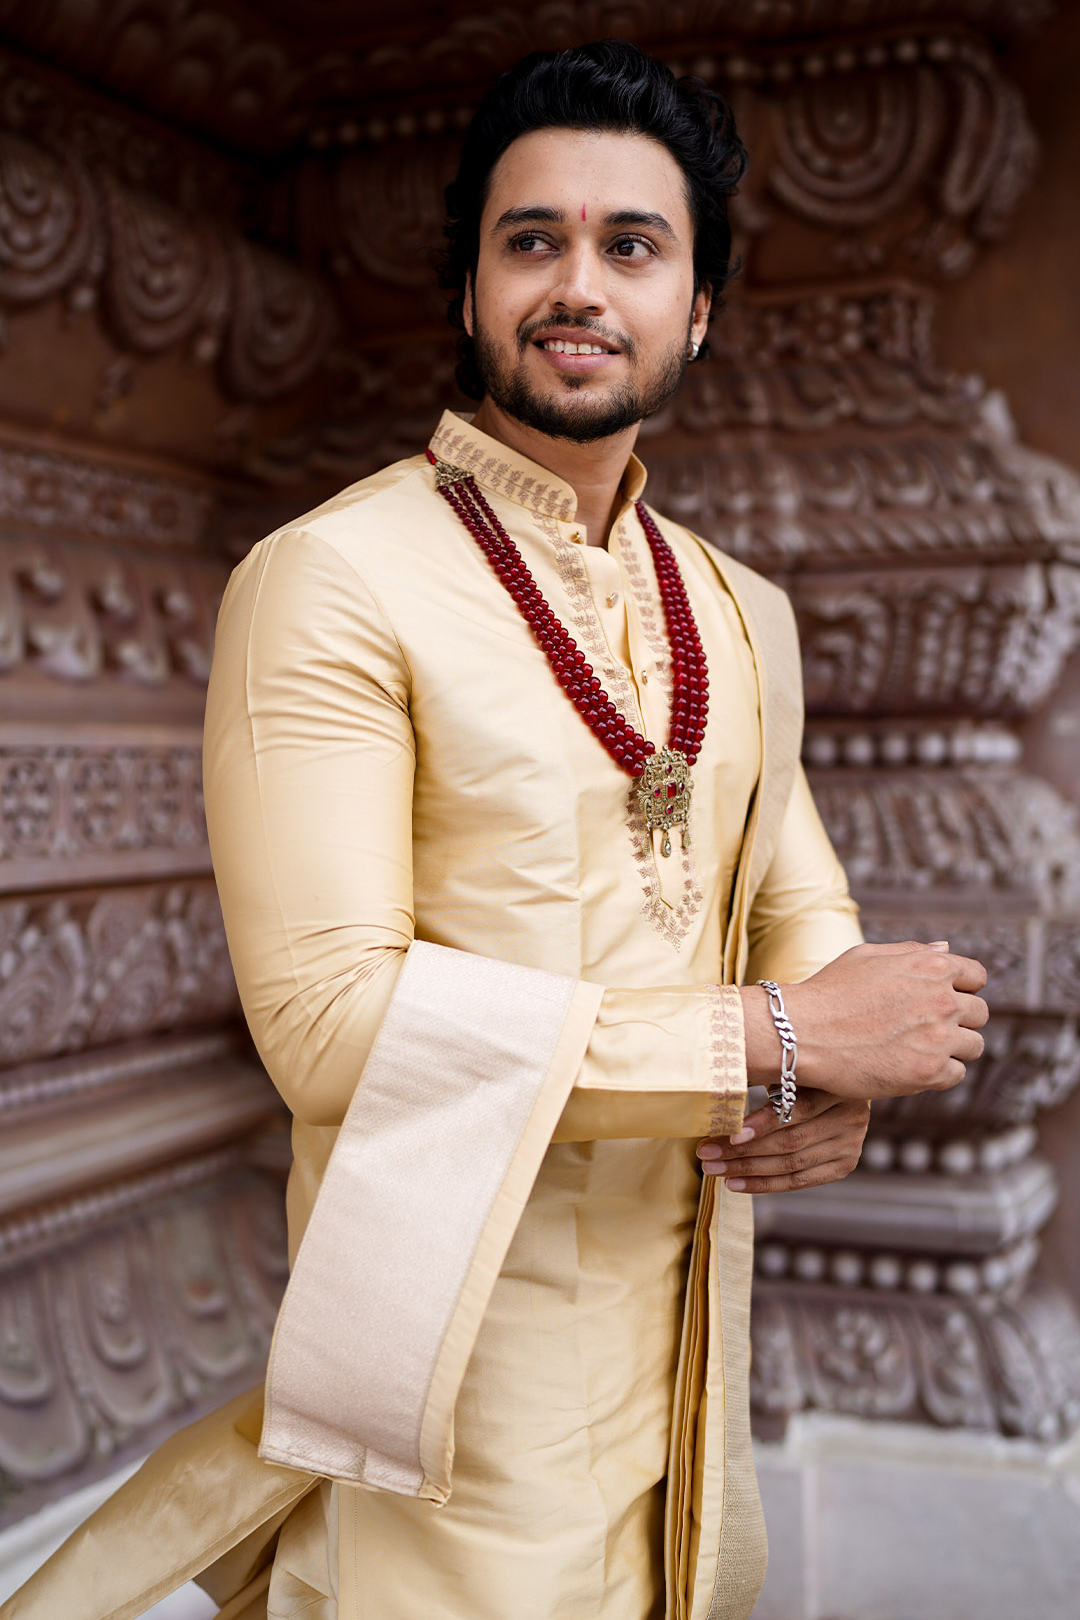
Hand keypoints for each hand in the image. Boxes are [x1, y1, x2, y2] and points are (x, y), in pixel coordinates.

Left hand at [696, 1087, 868, 1192]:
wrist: (840, 1088)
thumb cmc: (803, 1071)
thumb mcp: (791, 1065)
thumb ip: (768, 1075)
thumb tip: (721, 1088)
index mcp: (838, 1086)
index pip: (798, 1109)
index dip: (763, 1124)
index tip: (731, 1134)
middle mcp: (851, 1116)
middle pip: (791, 1141)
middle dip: (744, 1151)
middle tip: (707, 1154)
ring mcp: (851, 1144)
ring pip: (791, 1164)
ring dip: (748, 1170)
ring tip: (715, 1170)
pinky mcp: (844, 1164)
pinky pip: (799, 1180)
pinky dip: (764, 1184)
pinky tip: (736, 1183)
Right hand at [741, 940, 988, 1101]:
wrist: (801, 1032)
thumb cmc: (828, 992)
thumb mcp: (867, 957)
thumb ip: (912, 952)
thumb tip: (946, 949)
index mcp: (932, 967)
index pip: (976, 976)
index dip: (962, 988)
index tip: (944, 1001)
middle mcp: (943, 999)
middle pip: (980, 1013)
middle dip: (959, 1020)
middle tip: (926, 1030)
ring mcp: (938, 1037)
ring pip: (974, 1046)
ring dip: (952, 1049)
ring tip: (918, 1051)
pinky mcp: (929, 1072)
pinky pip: (956, 1074)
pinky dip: (938, 1074)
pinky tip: (910, 1067)